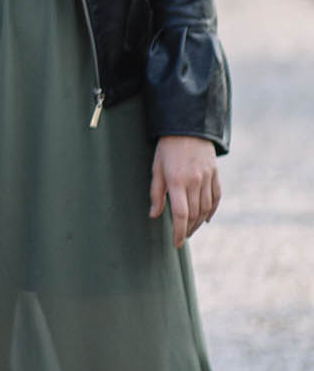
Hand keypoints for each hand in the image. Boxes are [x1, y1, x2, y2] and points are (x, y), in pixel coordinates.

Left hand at [150, 134, 219, 248]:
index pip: (180, 213)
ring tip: (189, 229)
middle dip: (187, 229)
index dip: (178, 231)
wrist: (188, 128)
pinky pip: (216, 198)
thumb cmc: (167, 149)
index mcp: (177, 181)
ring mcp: (207, 178)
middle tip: (180, 237)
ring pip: (206, 208)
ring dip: (198, 223)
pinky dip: (211, 211)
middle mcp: (195, 181)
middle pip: (194, 214)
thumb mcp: (156, 168)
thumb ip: (156, 193)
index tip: (175, 243)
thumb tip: (154, 215)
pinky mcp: (215, 175)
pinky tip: (205, 219)